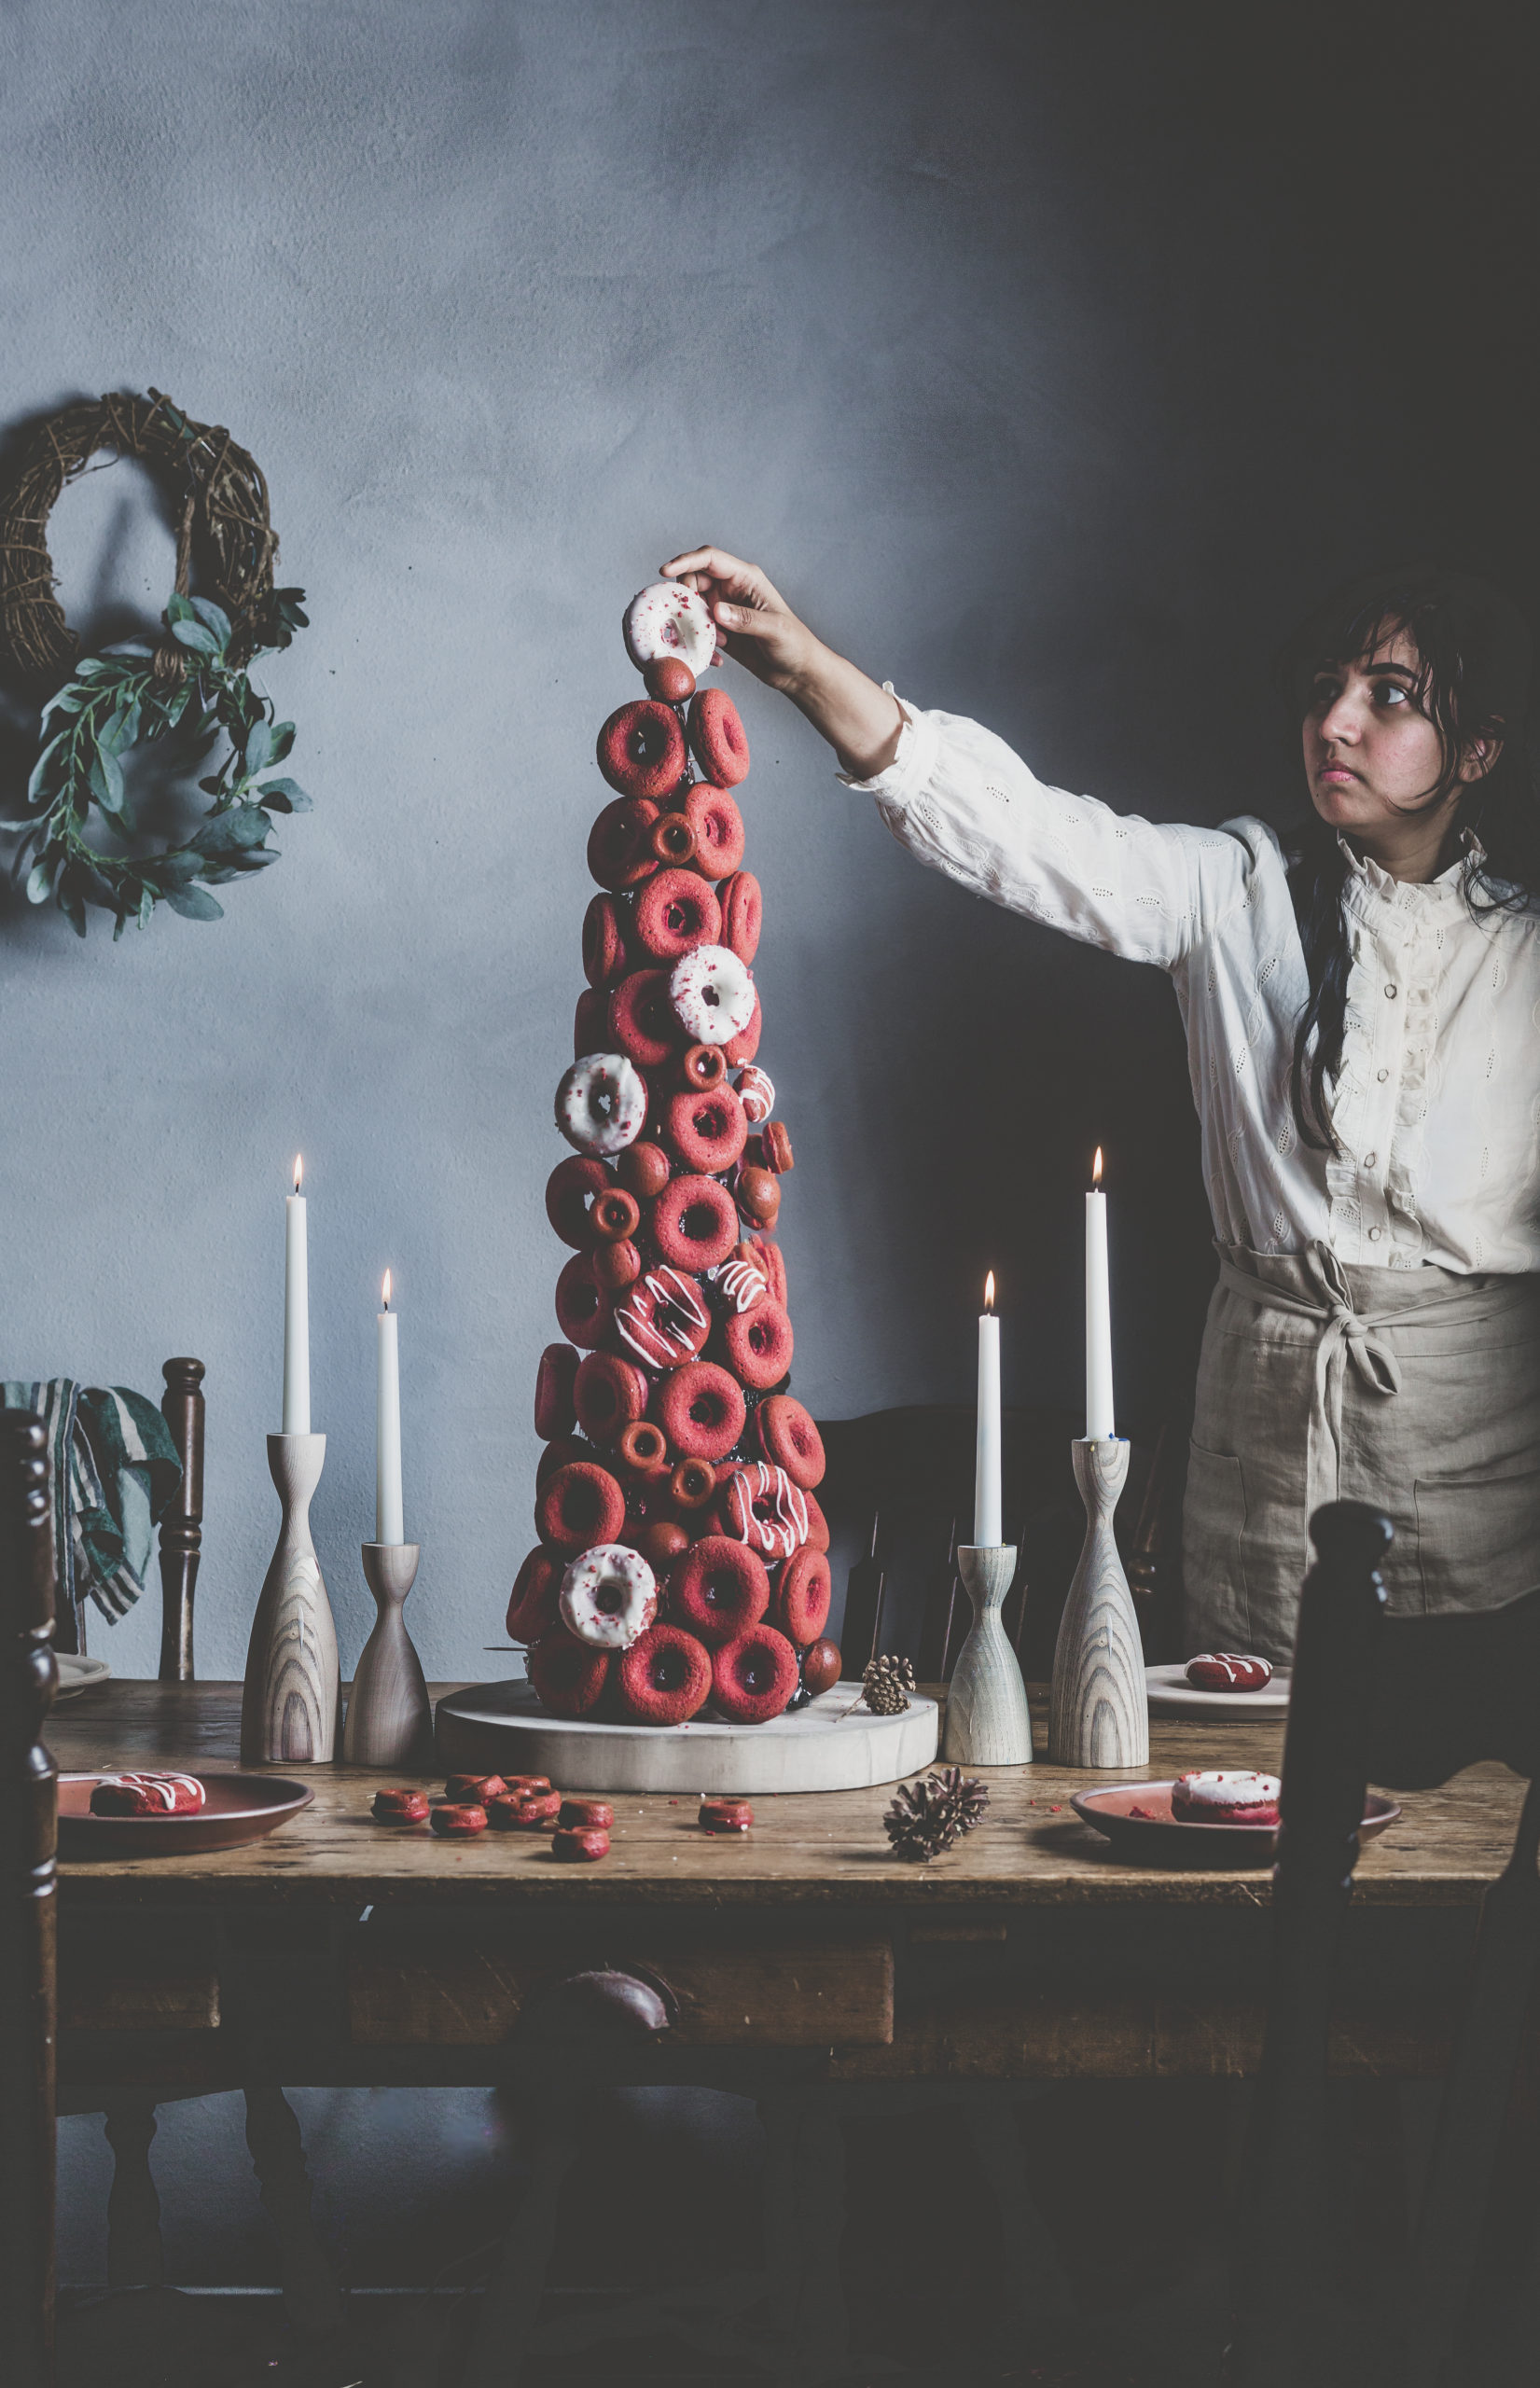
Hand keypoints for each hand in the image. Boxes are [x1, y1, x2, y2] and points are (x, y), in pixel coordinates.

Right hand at [659, 547, 815, 694]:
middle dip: (687, 599)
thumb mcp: (773, 630)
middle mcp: (731, 589)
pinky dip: (700, 642)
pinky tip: (717, 658)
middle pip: (693, 580)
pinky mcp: (720, 630)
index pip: (709, 558)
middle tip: (695, 622)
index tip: (665, 571)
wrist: (796, 672)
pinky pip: (698, 629)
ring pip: (692, 606)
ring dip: (694, 624)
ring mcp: (724, 610)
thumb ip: (745, 619)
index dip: (685, 560)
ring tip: (719, 644)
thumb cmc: (794, 644)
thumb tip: (715, 611)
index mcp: (746, 578)